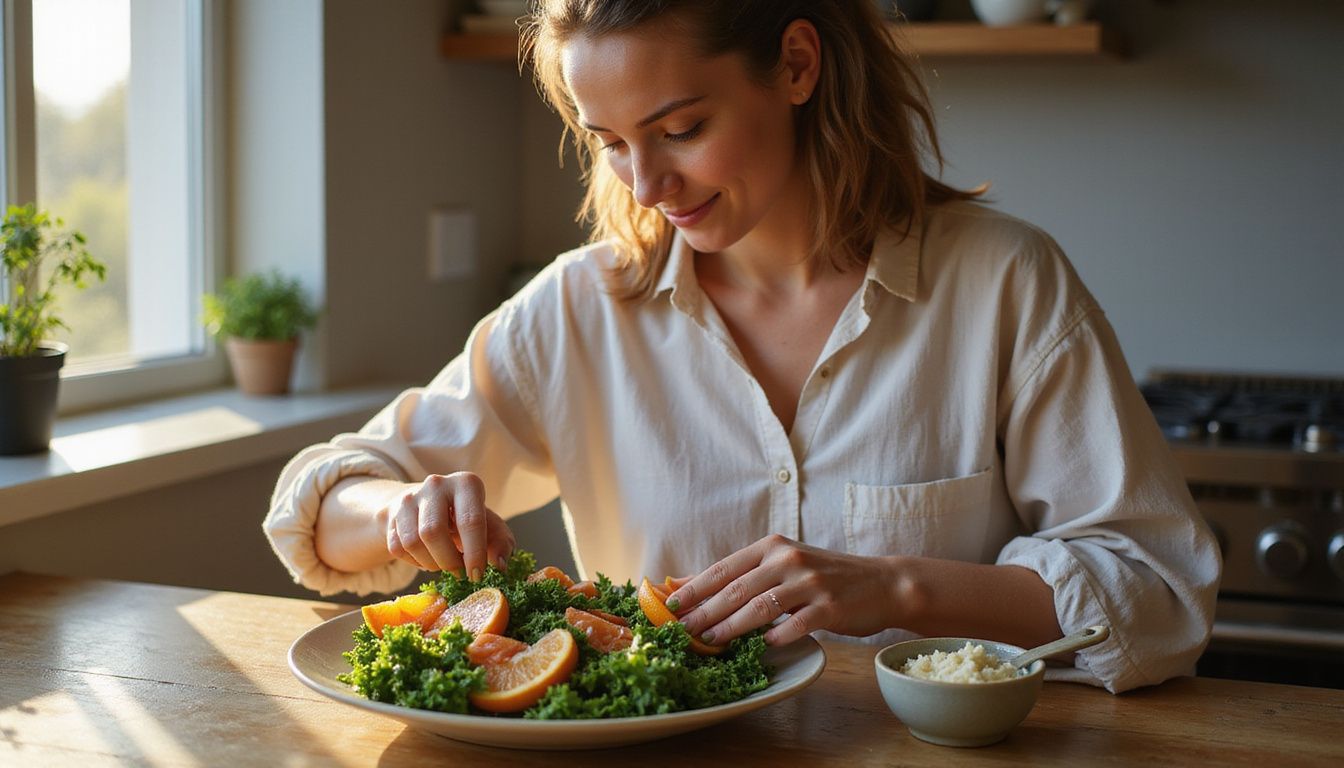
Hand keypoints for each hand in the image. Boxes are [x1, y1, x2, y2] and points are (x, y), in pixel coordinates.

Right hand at [382, 472, 514, 579]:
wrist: (427, 506)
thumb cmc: (465, 518)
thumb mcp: (489, 526)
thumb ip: (500, 543)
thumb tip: (500, 565)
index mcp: (466, 483)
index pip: (470, 520)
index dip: (475, 553)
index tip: (477, 575)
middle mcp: (435, 484)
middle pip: (433, 532)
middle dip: (448, 560)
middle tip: (459, 573)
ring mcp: (408, 498)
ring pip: (413, 542)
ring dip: (431, 563)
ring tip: (444, 563)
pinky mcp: (389, 515)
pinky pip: (397, 549)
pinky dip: (415, 562)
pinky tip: (428, 556)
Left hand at [667, 534, 899, 645]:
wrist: (882, 583)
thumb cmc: (824, 576)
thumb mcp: (782, 564)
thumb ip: (740, 573)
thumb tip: (685, 583)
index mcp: (772, 546)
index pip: (724, 568)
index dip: (694, 588)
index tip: (669, 607)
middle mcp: (788, 559)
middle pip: (736, 589)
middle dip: (704, 611)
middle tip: (681, 631)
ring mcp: (810, 582)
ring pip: (760, 607)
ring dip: (731, 627)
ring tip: (710, 642)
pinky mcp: (829, 606)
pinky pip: (794, 625)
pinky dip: (774, 637)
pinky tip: (760, 647)